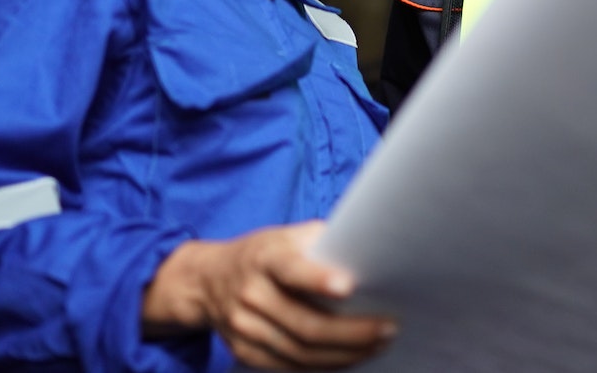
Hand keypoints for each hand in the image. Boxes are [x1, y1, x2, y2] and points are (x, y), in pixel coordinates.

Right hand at [143, 222, 395, 369]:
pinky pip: (289, 367)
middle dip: (352, 331)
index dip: (318, 278)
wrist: (207, 280)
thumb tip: (370, 254)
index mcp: (264, 257)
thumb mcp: (287, 236)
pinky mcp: (246, 352)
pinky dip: (324, 366)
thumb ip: (322, 243)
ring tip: (379, 345)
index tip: (348, 286)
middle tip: (389, 328)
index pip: (291, 269)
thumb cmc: (264, 253)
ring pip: (300, 351)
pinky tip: (351, 358)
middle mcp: (251, 294)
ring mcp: (245, 327)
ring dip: (344, 353)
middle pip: (305, 323)